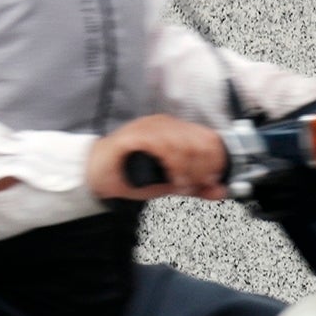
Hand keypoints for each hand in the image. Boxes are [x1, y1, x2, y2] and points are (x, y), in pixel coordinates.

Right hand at [88, 116, 228, 201]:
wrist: (93, 176)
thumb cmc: (129, 176)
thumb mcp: (169, 184)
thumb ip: (195, 186)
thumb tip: (222, 191)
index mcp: (176, 131)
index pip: (210, 138)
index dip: (217, 161)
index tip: (212, 181)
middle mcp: (165, 125)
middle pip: (201, 141)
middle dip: (204, 167)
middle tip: (196, 185)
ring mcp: (149, 128)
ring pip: (184, 143)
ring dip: (188, 169)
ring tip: (181, 185)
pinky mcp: (134, 136)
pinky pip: (163, 146)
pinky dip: (174, 165)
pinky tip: (172, 179)